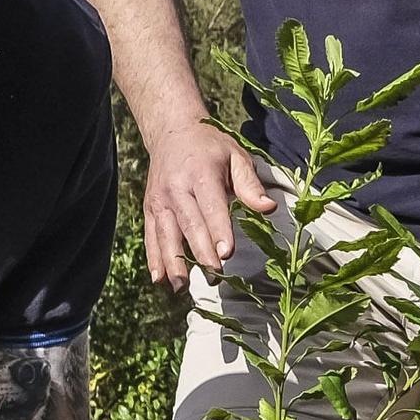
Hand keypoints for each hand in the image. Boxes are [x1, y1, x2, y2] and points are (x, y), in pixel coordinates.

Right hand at [143, 121, 274, 289]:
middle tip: (214, 276)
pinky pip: (151, 236)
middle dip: (200, 252)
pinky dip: (154, 258)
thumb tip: (269, 208)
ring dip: (174, 263)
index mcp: (201, 174)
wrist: (172, 132)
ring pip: (167, 235)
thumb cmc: (211, 147)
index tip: (226, 254)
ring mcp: (160, 200)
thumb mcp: (235, 155)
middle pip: (190, 225)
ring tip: (182, 288)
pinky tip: (159, 280)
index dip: (219, 231)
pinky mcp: (150, 208)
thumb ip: (251, 184)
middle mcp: (177, 188)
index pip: (211, 207)